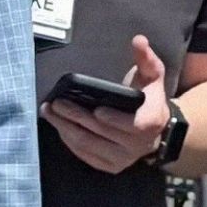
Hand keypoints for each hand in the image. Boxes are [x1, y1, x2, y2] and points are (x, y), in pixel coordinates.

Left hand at [41, 36, 170, 175]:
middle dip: (76, 117)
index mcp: (151, 122)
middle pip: (101, 133)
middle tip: (56, 103)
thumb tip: (138, 40)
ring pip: (88, 145)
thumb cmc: (150, 98)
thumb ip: (146, 58)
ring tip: (49, 113)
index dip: (112, 119)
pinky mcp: (109, 166)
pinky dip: (69, 141)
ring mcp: (123, 159)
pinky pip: (85, 155)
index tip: (95, 109)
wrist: (157, 131)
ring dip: (65, 129)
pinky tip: (59, 127)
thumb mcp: (152, 76)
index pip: (131, 124)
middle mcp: (138, 145)